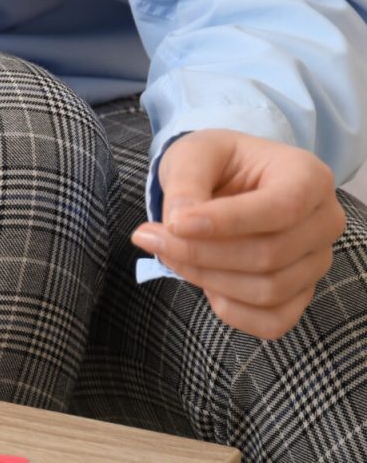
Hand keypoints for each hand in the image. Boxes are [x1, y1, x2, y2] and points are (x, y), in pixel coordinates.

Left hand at [131, 128, 346, 339]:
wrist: (232, 180)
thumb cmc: (217, 162)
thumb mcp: (194, 153)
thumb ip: (185, 183)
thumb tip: (178, 224)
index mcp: (308, 177)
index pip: (280, 209)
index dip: (226, 222)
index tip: (174, 223)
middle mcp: (325, 222)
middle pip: (270, 255)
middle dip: (200, 252)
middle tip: (148, 236)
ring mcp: (317, 262)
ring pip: (268, 291)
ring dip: (206, 278)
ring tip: (165, 251)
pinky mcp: (301, 294)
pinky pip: (273, 321)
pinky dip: (229, 309)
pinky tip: (200, 280)